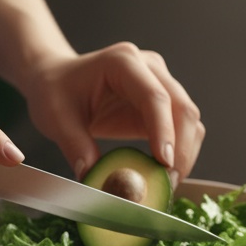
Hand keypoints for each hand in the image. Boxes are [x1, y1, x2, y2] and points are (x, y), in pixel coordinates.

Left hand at [21, 42, 203, 185]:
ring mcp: (161, 84)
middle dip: (180, 149)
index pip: (155, 97)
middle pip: (182, 108)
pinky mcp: (164, 104)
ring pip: (190, 120)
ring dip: (184, 154)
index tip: (164, 163)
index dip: (164, 131)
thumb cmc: (55, 90)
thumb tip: (92, 176)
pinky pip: (183, 130)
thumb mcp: (55, 117)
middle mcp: (149, 68)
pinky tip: (164, 173)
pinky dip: (179, 153)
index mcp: (122, 62)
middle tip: (167, 183)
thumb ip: (74, 145)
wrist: (57, 80)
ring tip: (167, 184)